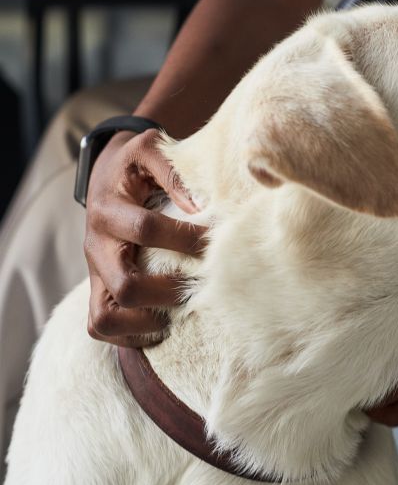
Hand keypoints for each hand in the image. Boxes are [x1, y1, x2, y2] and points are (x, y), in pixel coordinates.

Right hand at [83, 128, 206, 346]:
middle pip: (126, 285)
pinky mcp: (97, 288)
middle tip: (204, 285)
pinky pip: (100, 325)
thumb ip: (173, 171)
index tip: (216, 240)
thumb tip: (198, 207)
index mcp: (108, 208)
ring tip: (181, 310)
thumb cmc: (136, 165)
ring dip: (149, 320)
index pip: (146, 230)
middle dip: (172, 289)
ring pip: (107, 315)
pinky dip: (130, 335)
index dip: (185, 238)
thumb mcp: (150, 149)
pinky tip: (163, 325)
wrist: (106, 176)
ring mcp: (94, 271)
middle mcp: (95, 245)